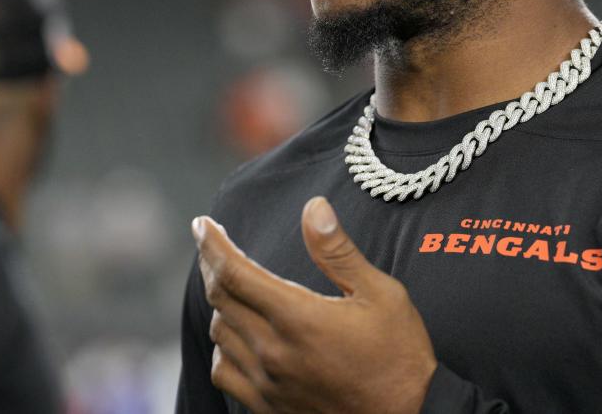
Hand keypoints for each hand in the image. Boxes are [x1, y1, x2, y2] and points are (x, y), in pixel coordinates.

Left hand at [192, 197, 437, 413]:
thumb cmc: (399, 355)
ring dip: (220, 303)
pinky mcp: (268, 406)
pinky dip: (223, 346)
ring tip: (232, 283)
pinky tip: (238, 335)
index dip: (213, 244)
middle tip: (213, 243)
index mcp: (297, 318)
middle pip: (220, 299)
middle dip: (212, 264)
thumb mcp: (380, 293)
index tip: (203, 224)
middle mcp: (273, 351)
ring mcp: (268, 383)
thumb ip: (338, 251)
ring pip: (220, 334)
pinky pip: (225, 371)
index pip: (235, 273)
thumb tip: (314, 208)